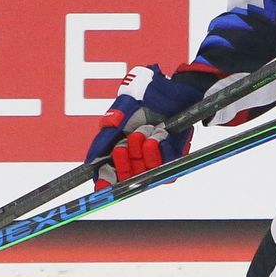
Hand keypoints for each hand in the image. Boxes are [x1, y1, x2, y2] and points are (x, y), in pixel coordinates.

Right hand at [84, 64, 208, 187]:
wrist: (174, 90)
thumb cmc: (147, 97)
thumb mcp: (124, 106)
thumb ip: (111, 122)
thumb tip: (101, 139)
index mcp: (119, 149)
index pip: (108, 173)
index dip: (104, 182)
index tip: (101, 187)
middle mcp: (137, 158)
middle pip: (126, 177)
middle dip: (125, 162)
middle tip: (123, 146)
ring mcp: (156, 159)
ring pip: (146, 170)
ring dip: (143, 151)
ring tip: (146, 130)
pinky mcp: (174, 156)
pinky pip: (167, 164)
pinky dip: (161, 150)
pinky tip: (159, 135)